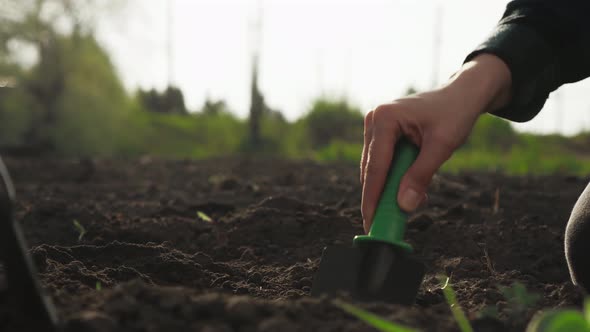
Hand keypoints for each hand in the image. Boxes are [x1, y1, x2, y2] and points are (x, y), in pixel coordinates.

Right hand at [360, 54, 511, 232]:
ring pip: (376, 167)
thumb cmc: (454, 114)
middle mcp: (374, 119)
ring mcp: (376, 125)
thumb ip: (421, 175)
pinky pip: (383, 161)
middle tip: (383, 223)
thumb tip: (404, 206)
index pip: (375, 166)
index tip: (370, 222)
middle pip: (372, 168)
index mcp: (384, 118)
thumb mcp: (442, 146)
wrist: (463, 94)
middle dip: (380, 196)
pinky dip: (396, 177)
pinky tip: (411, 188)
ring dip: (390, 187)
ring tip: (408, 204)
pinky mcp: (382, 132)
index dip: (372, 197)